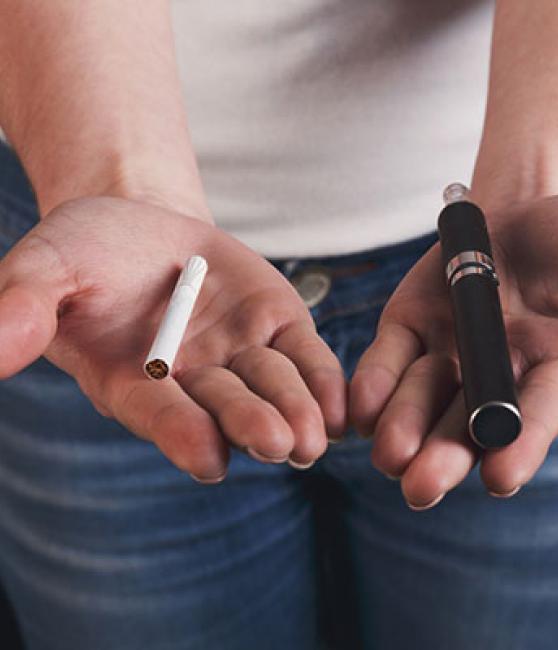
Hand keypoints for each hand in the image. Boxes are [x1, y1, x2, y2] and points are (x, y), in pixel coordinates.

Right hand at [0, 197, 345, 480]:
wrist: (144, 225)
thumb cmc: (89, 250)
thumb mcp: (49, 265)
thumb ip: (23, 307)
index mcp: (135, 381)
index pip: (160, 414)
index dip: (180, 432)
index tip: (206, 456)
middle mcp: (193, 381)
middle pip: (228, 408)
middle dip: (252, 423)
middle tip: (280, 443)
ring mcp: (241, 356)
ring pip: (274, 388)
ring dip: (296, 409)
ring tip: (316, 434)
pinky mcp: (279, 328)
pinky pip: (307, 359)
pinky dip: (325, 382)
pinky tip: (343, 409)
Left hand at [350, 192, 557, 507]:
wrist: (531, 206)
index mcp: (557, 370)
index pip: (537, 414)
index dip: (521, 444)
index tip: (501, 476)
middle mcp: (496, 374)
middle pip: (467, 425)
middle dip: (445, 455)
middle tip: (420, 485)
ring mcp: (448, 353)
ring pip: (420, 398)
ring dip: (403, 427)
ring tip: (389, 454)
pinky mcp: (410, 326)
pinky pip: (388, 359)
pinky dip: (374, 382)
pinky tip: (361, 409)